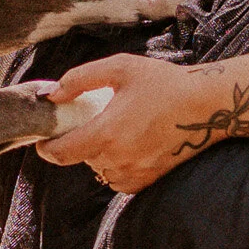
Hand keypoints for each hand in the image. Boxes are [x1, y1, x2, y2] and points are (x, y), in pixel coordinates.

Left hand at [36, 54, 214, 194]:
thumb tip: (51, 95)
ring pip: (98, 168)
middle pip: (80, 157)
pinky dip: (116, 162)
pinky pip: (117, 176)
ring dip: (98, 152)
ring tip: (118, 127)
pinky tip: (131, 141)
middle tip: (95, 117)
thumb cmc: (164, 83)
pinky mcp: (147, 181)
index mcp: (107, 133)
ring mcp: (134, 174)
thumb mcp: (120, 67)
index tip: (43, 139)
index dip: (46, 148)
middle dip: (80, 139)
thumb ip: (80, 78)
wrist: (206, 106)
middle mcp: (118, 160)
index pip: (60, 154)